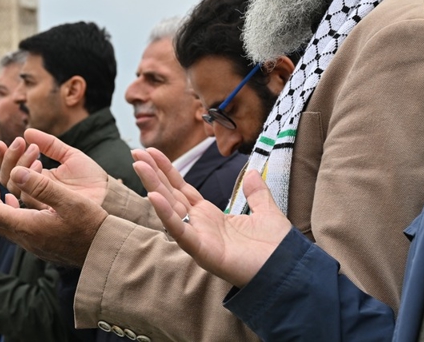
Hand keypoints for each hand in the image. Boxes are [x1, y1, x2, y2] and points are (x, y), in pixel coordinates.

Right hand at [0, 130, 108, 207]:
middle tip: (17, 142)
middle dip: (8, 159)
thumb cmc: (92, 178)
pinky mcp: (47, 211)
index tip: (0, 142)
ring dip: (20, 165)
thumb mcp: (70, 156)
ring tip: (34, 150)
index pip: (13, 170)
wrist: (109, 195)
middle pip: (9, 179)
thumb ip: (50, 144)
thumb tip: (27, 132)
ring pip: (16, 188)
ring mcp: (40, 202)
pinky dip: (30, 179)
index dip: (4, 157)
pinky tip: (38, 165)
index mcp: (38, 180)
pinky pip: (29, 197)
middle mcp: (35, 193)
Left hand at [0, 166, 105, 266]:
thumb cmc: (91, 225)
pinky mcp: (40, 243)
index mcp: (28, 227)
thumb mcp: (69, 201)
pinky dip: (8, 208)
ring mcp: (32, 243)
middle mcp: (25, 238)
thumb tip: (14, 172)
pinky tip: (13, 198)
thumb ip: (42, 186)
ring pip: (3, 221)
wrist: (105, 253)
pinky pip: (14, 225)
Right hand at [135, 148, 289, 286]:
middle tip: (136, 152)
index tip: (153, 152)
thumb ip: (256, 193)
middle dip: (153, 173)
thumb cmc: (276, 248)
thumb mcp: (266, 211)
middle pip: (170, 194)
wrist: (287, 271)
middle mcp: (200, 226)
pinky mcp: (202, 251)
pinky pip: (180, 231)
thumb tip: (251, 172)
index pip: (182, 189)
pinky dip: (166, 214)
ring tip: (138, 165)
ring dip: (153, 185)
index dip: (168, 170)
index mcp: (211, 217)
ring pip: (170, 208)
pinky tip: (153, 196)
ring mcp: (198, 238)